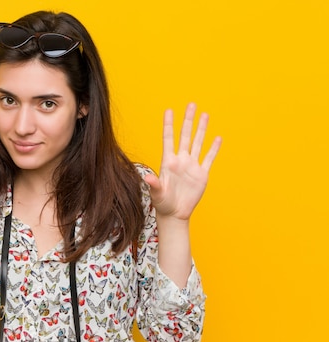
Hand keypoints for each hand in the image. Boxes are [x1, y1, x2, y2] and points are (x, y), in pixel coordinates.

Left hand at [144, 103, 221, 220]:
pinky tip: (217, 138)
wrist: (175, 213)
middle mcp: (181, 160)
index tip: (169, 110)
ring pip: (198, 143)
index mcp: (168, 162)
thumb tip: (146, 177)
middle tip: (191, 104)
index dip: (168, 124)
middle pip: (185, 136)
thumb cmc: (162, 203)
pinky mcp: (202, 174)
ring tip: (204, 114)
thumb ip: (154, 184)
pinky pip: (209, 158)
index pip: (168, 139)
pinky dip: (214, 148)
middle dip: (188, 120)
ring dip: (201, 129)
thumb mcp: (157, 193)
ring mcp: (192, 166)